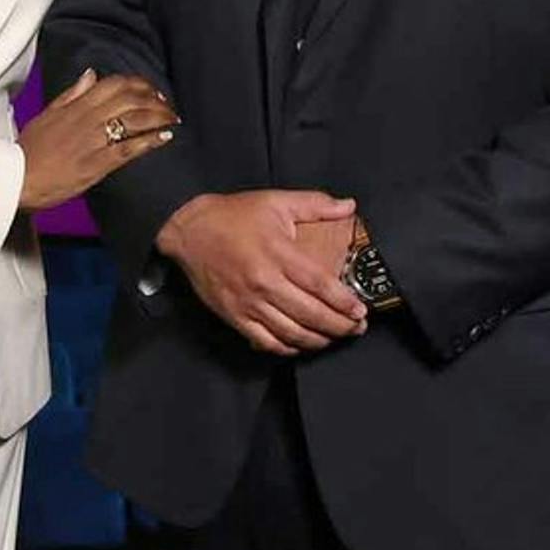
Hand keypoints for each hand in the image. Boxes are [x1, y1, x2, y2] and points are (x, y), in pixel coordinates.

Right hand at [17, 70, 178, 211]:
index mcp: (76, 106)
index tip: (150, 89)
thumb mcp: (47, 114)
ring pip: (134, 119)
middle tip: (167, 105)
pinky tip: (165, 137)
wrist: (18, 179)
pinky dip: (150, 141)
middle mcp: (88, 119)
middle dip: (154, 99)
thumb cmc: (30, 150)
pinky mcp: (98, 163)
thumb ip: (71, 94)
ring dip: (158, 117)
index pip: (114, 84)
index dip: (138, 84)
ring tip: (172, 119)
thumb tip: (91, 74)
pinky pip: (129, 148)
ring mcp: (94, 141)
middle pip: (130, 99)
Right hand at [155, 190, 367, 354]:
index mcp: (278, 253)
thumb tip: (349, 205)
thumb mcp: (276, 201)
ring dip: (318, 340)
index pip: (320, 285)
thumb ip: (315, 204)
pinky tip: (301, 344)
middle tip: (356, 329)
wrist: (189, 231)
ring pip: (291, 333)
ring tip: (334, 338)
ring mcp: (249, 303)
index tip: (360, 311)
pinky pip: (265, 342)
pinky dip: (287, 348)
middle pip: (310, 314)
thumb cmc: (234, 216)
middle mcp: (265, 282)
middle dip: (339, 326)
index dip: (343, 302)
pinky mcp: (235, 316)